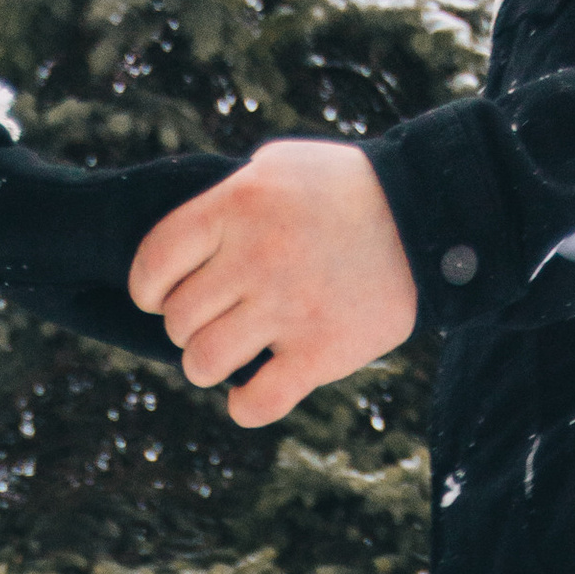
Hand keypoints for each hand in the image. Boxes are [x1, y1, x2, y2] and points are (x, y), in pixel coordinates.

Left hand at [130, 141, 417, 425]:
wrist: (426, 218)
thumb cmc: (344, 190)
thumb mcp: (278, 167)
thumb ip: (226, 198)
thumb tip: (181, 242)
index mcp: (238, 205)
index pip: (155, 264)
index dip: (148, 290)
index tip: (159, 297)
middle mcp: (257, 256)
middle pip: (178, 320)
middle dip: (186, 326)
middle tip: (214, 319)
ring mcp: (289, 308)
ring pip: (204, 364)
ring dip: (208, 366)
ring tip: (230, 354)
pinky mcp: (321, 352)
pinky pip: (255, 404)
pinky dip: (245, 407)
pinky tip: (253, 392)